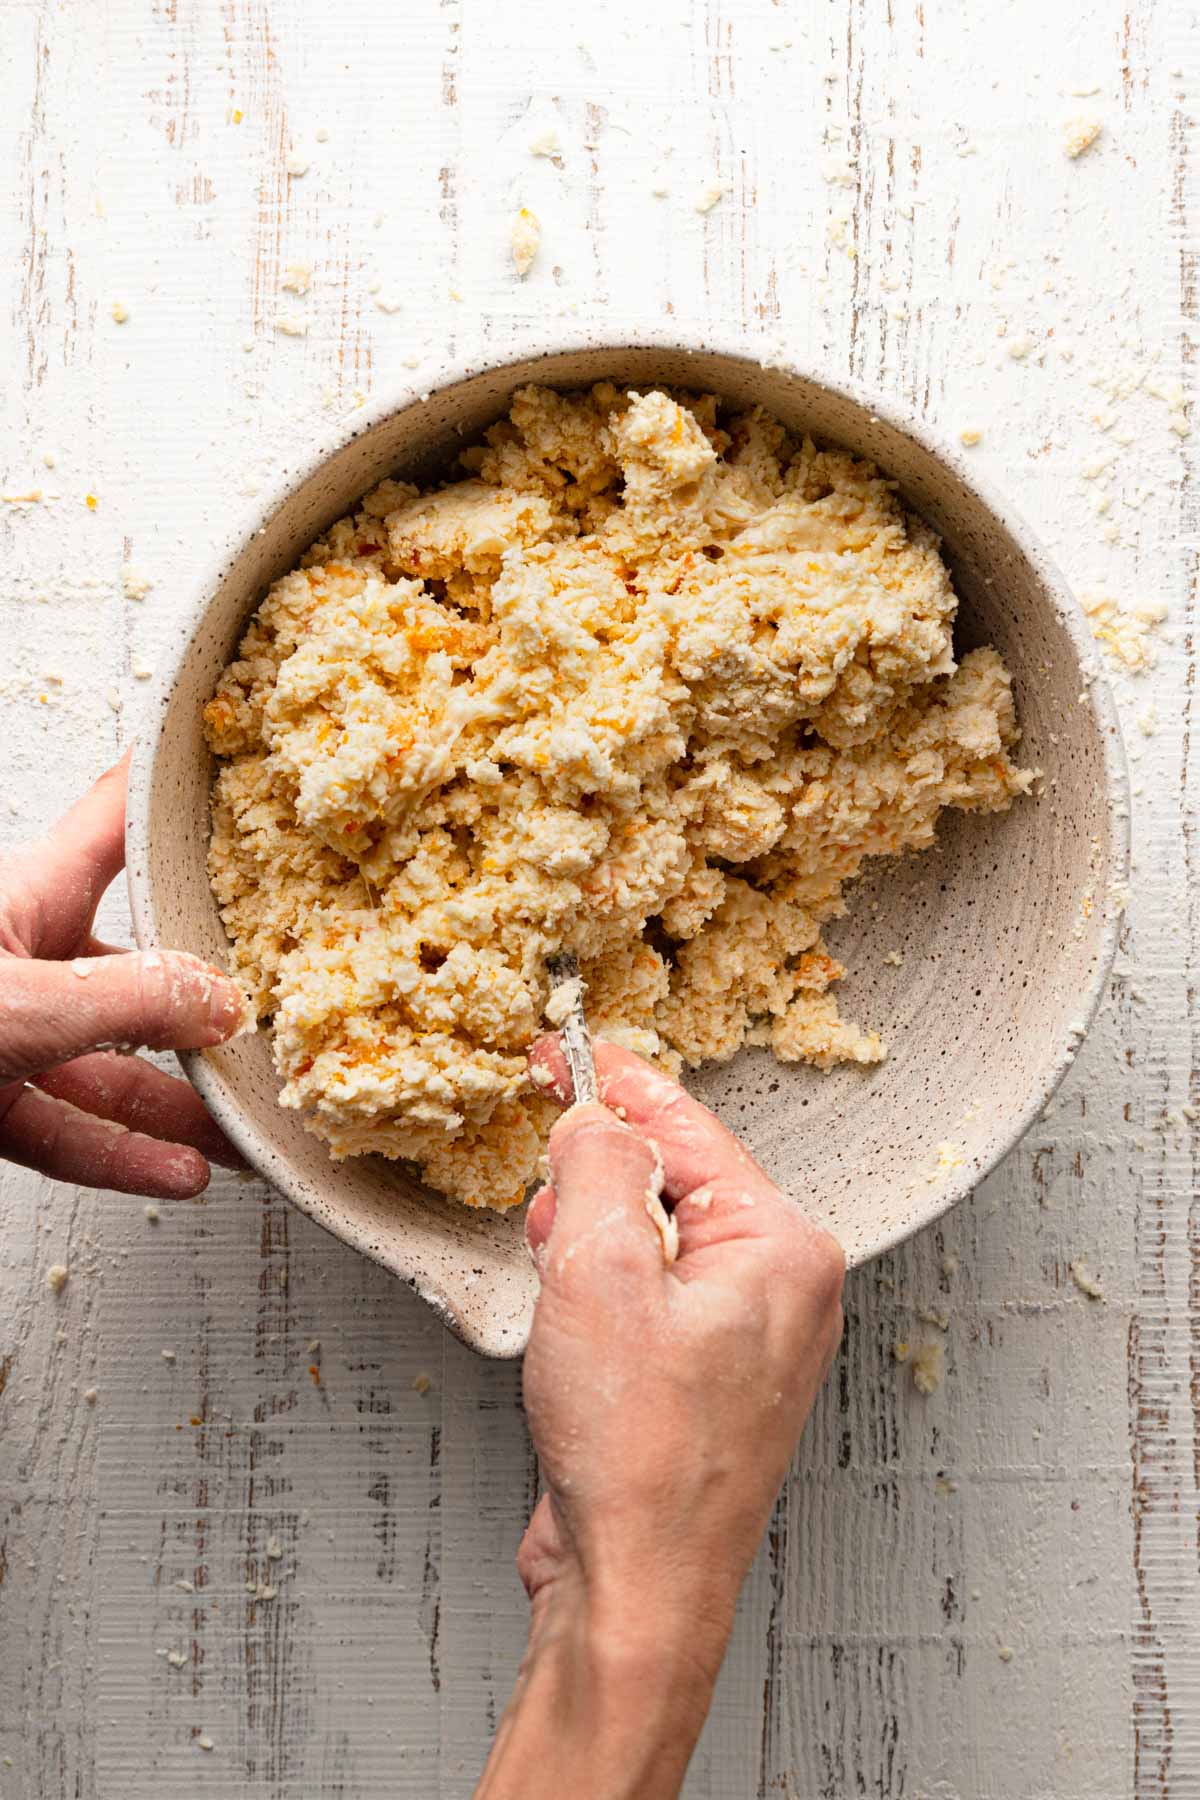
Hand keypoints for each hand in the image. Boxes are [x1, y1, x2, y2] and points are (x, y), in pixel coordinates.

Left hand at [0, 755, 248, 1198]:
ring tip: (241, 1131)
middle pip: (133, 969)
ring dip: (174, 1104)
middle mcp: (16, 955)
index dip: (181, 794)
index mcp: (23, 895)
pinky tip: (172, 1171)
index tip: (246, 770)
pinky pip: (62, 1125)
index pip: (119, 822)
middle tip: (273, 1024)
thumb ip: (128, 1004)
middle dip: (205, 1006)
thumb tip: (222, 1001)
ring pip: (104, 1064)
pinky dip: (118, 1153)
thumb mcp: (15, 1004)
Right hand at [477, 1040, 844, 1799]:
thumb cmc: (638, 1457)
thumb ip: (596, 1165)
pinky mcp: (708, 1376)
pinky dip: (600, 1291)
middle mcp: (783, 1286)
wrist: (639, 1592)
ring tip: (559, 1293)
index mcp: (782, 1247)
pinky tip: (570, 1326)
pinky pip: (651, 1295)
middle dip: (595, 1186)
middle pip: (673, 1179)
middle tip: (546, 1214)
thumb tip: (597, 1115)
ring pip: (654, 1238)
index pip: (689, 1127)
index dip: (614, 1081)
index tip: (562, 1050)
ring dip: (590, 1245)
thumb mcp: (598, 1274)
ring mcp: (749, 1336)